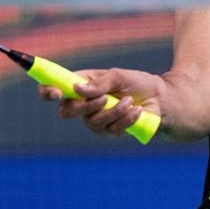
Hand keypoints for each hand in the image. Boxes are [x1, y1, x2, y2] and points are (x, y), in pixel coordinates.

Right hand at [37, 67, 163, 136]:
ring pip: (92, 122)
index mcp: (81, 85)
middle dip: (85, 106)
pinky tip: (137, 110)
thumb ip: (99, 83)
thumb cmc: (138, 83)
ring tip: (129, 101)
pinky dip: (125, 118)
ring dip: (114, 111)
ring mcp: (95, 120)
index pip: (55, 89)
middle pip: (67, 112)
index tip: (55, 93)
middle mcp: (84, 104)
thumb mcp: (119, 76)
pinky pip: (111, 129)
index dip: (48, 91)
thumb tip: (77, 89)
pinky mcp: (110, 132)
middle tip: (105, 98)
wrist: (161, 99)